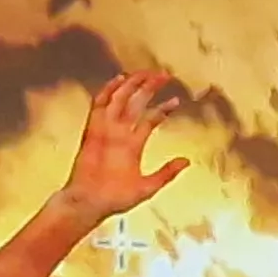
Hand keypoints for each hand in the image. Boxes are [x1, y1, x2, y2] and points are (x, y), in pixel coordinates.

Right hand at [55, 68, 190, 223]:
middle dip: (149, 88)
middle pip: (136, 103)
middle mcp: (120, 134)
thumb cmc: (115, 198)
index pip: (150, 120)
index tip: (176, 99)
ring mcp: (106, 130)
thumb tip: (187, 161)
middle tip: (163, 75)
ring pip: (120, 100)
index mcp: (133, 145)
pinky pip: (99, 106)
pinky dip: (108, 91)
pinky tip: (119, 79)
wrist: (90, 203)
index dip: (163, 109)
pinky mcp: (93, 130)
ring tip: (146, 73)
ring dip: (132, 85)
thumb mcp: (148, 187)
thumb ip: (167, 173)